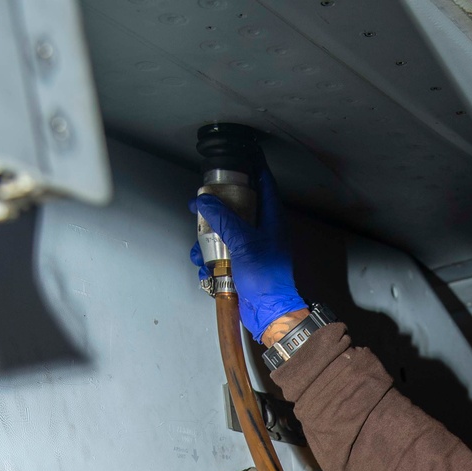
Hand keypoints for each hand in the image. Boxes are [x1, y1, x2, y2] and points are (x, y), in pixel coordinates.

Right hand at [189, 164, 307, 339]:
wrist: (269, 312)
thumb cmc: (266, 277)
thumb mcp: (243, 241)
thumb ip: (223, 218)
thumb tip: (204, 200)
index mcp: (271, 219)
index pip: (264, 184)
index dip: (251, 168)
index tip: (237, 157)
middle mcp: (263, 231)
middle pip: (238, 206)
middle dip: (216, 208)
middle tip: (200, 207)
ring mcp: (253, 248)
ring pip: (225, 231)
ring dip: (208, 239)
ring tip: (200, 248)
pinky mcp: (242, 265)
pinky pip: (222, 254)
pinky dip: (210, 259)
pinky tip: (204, 266)